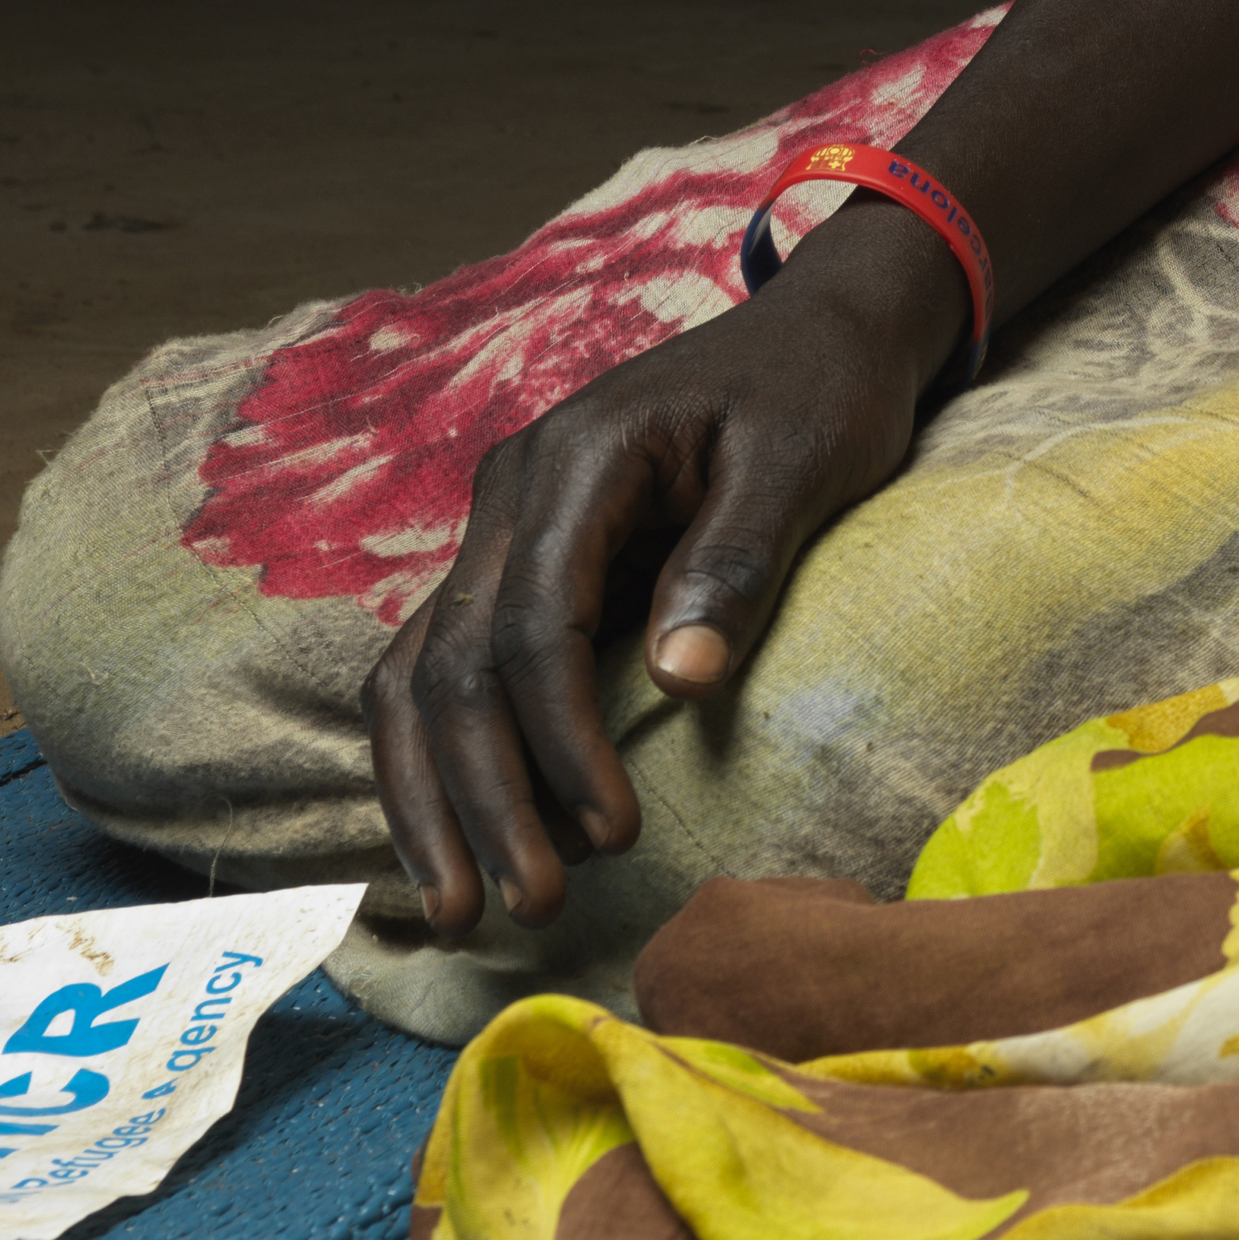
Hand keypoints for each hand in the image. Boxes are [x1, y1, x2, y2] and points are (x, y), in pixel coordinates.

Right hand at [363, 275, 952, 933]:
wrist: (821, 329)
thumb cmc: (823, 390)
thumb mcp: (805, 459)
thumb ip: (738, 562)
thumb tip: (677, 684)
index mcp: (578, 456)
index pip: (533, 623)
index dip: (561, 741)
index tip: (614, 834)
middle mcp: (509, 492)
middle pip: (452, 664)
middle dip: (482, 797)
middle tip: (527, 909)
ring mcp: (499, 529)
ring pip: (415, 675)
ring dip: (431, 796)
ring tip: (460, 910)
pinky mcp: (513, 565)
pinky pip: (440, 669)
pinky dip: (436, 758)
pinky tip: (454, 840)